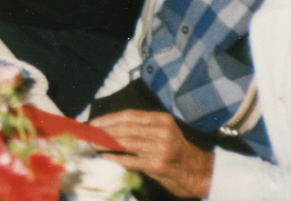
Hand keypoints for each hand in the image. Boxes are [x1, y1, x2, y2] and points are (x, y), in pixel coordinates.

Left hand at [89, 110, 213, 198]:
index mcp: (161, 120)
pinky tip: (104, 157)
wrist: (202, 174)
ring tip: (91, 144)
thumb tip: (111, 128)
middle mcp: (162, 131)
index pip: (129, 115)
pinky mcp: (159, 165)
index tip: (93, 123)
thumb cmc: (178, 154)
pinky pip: (131, 161)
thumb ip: (142, 129)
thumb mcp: (164, 134)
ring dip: (105, 143)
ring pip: (126, 142)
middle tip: (88, 134)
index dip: (108, 118)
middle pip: (125, 128)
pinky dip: (115, 159)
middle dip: (103, 131)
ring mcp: (161, 148)